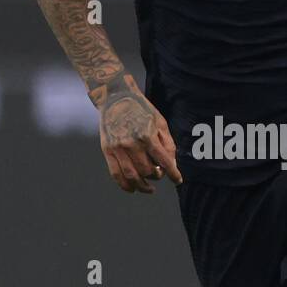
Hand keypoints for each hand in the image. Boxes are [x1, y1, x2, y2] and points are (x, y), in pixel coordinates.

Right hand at [96, 72, 181, 192]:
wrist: (115, 97)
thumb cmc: (141, 109)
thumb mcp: (159, 122)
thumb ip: (167, 144)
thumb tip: (171, 165)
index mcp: (147, 136)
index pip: (163, 161)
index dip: (173, 174)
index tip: (178, 180)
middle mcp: (132, 144)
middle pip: (147, 170)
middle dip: (156, 175)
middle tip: (159, 174)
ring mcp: (118, 148)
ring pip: (131, 176)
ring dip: (142, 186)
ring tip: (149, 188)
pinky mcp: (107, 150)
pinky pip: (115, 174)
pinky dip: (124, 185)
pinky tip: (133, 189)